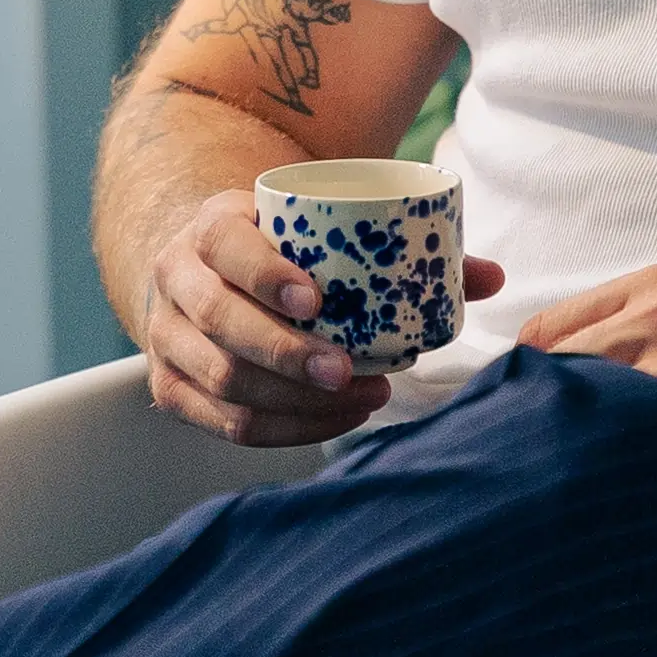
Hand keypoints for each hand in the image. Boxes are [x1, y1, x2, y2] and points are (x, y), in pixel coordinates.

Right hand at [144, 185, 505, 445]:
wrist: (202, 268)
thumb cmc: (280, 248)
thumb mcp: (317, 228)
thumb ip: (400, 248)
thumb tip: (490, 278)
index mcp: (211, 227)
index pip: (228, 248)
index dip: (267, 274)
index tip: (317, 299)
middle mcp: (176, 279)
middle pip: (220, 322)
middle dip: (287, 352)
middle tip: (349, 371)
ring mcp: (165, 337)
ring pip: (220, 379)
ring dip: (292, 399)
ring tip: (362, 397)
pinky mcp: (170, 387)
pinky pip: (223, 421)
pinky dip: (282, 428)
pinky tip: (334, 420)